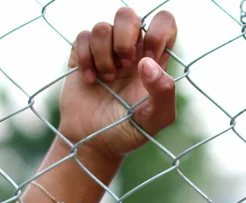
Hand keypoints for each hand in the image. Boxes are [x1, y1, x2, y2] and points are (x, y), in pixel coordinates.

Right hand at [59, 7, 177, 160]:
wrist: (94, 144)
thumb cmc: (130, 131)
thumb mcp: (156, 119)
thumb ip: (164, 93)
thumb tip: (147, 63)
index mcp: (154, 60)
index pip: (164, 23)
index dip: (158, 31)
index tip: (150, 57)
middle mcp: (130, 50)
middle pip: (129, 14)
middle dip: (125, 36)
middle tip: (126, 64)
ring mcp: (105, 52)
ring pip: (102, 26)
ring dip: (104, 54)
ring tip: (108, 79)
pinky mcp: (81, 57)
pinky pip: (81, 37)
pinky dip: (85, 58)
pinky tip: (90, 80)